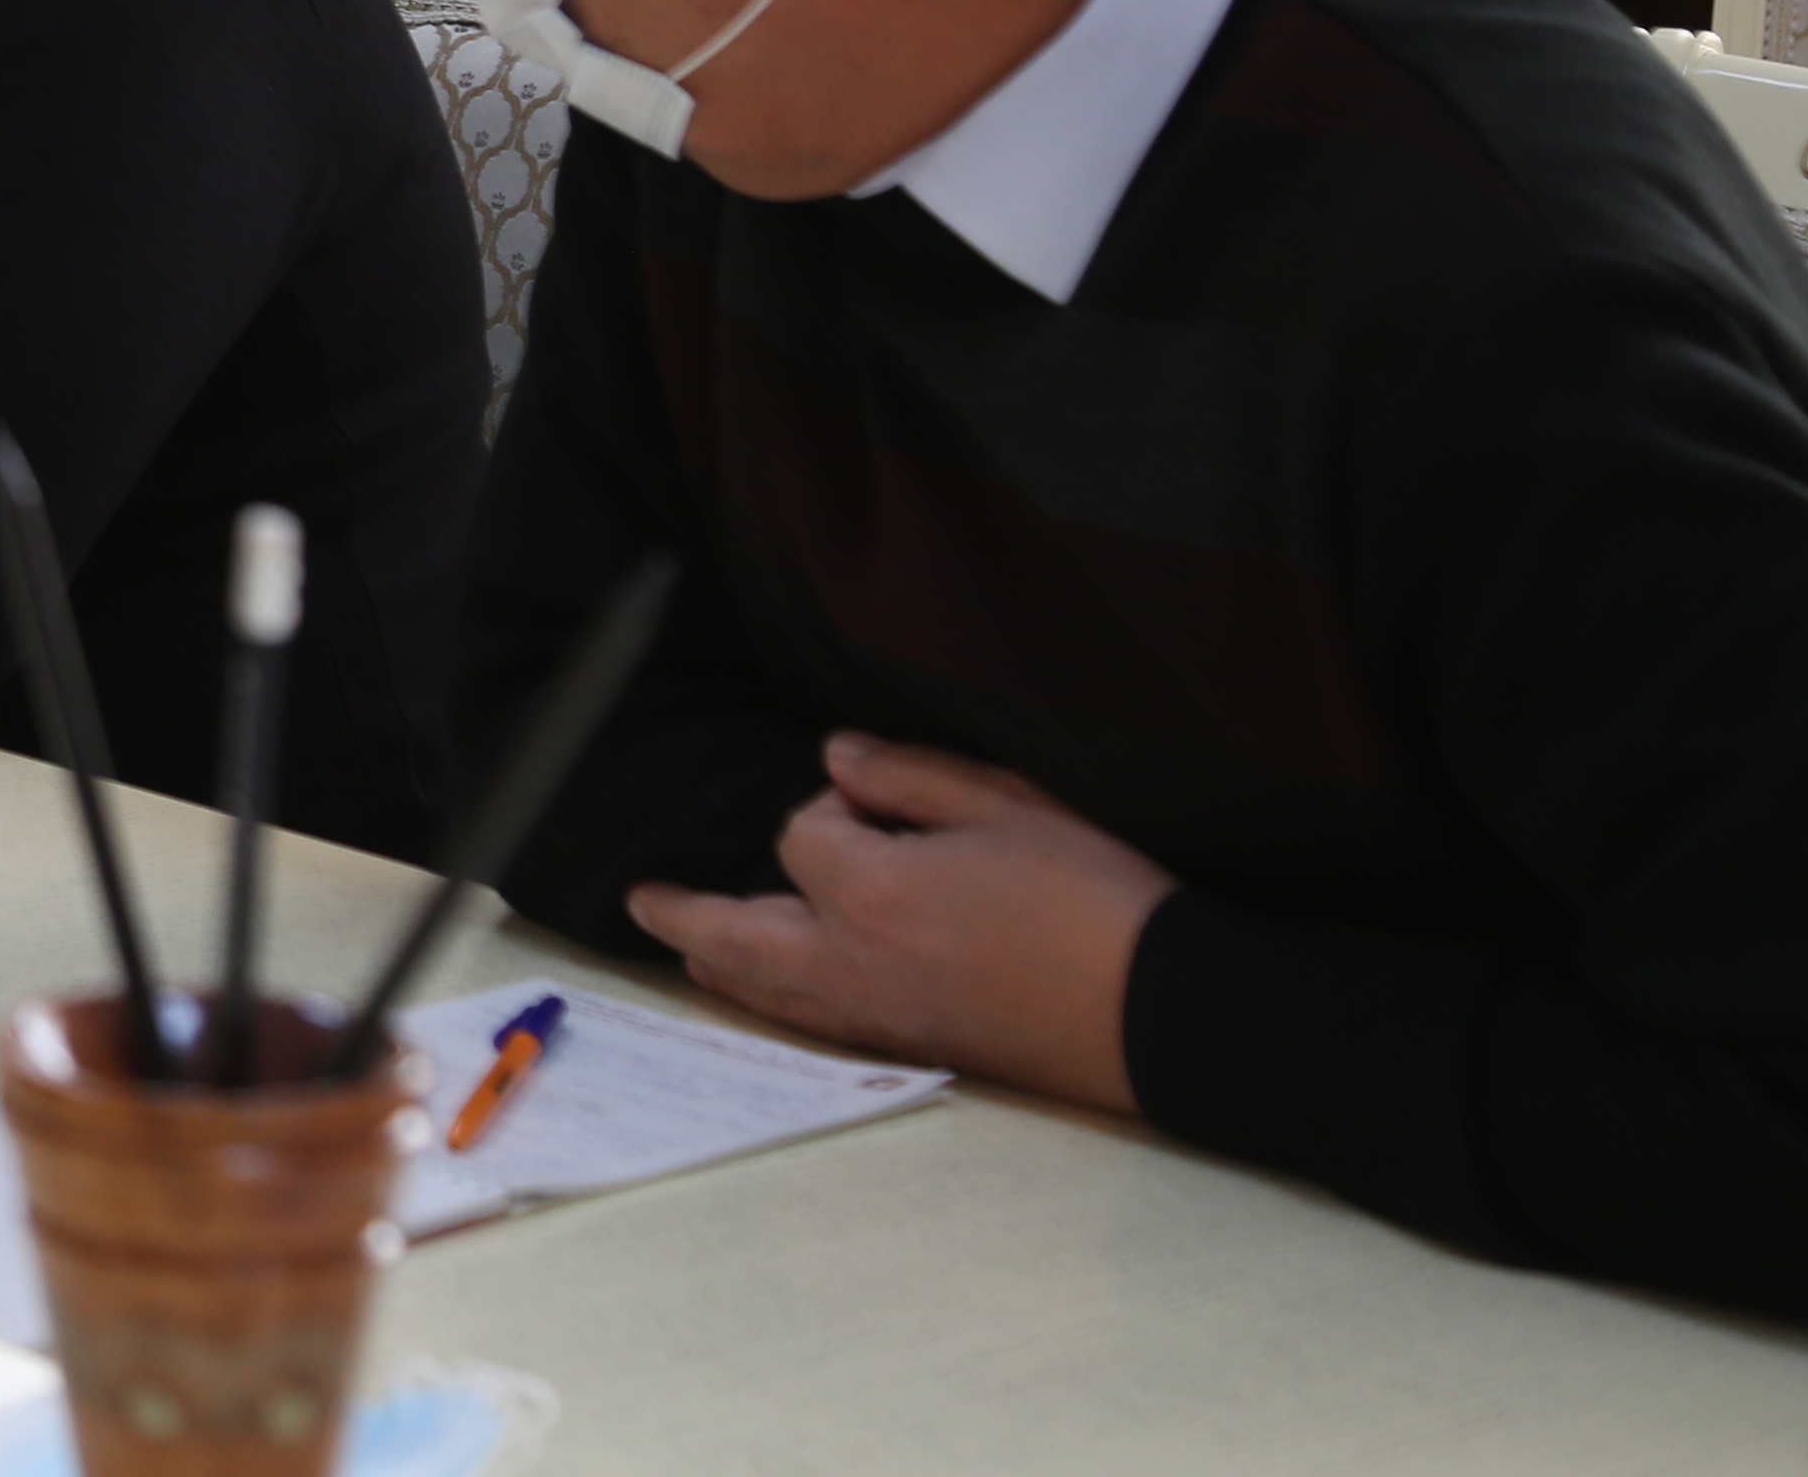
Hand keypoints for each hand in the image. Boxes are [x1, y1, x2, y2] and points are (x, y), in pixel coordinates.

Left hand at [630, 733, 1175, 1111]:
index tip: (872, 800)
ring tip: (688, 949)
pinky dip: (776, 1007)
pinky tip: (776, 998)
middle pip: (738, 936)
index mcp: (871, 894)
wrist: (1165, 1012)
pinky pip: (815, 1028)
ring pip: (769, 995)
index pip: (801, 836)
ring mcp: (881, 1017)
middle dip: (687, 913)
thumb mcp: (1009, 806)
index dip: (830, 810)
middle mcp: (855, 964)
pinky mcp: (915, 1049)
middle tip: (643, 899)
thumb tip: (839, 757)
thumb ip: (912, 777)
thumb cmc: (1095, 899)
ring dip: (722, 965)